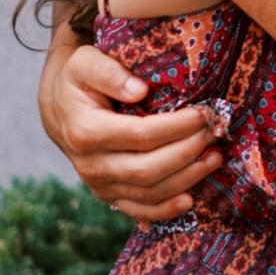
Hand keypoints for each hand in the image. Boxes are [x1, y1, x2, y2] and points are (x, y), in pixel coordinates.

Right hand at [38, 41, 225, 221]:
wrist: (60, 109)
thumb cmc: (78, 81)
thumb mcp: (85, 63)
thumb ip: (109, 72)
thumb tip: (140, 91)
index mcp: (86, 132)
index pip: (141, 135)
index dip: (176, 127)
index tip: (203, 113)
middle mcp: (91, 165)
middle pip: (148, 169)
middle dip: (188, 151)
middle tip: (215, 131)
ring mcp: (99, 185)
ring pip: (148, 193)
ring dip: (187, 178)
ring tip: (215, 156)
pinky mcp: (108, 196)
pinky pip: (139, 211)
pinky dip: (166, 210)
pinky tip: (190, 198)